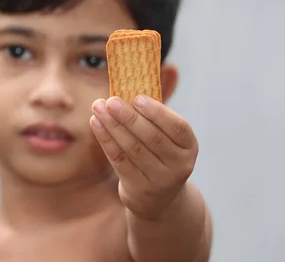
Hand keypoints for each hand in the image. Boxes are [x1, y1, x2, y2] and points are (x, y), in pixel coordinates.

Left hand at [89, 95, 198, 219]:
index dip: (158, 112)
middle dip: (128, 117)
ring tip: (98, 107)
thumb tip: (131, 86)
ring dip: (112, 125)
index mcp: (189, 147)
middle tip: (111, 100)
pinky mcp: (138, 187)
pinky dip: (105, 139)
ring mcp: (158, 179)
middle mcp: (178, 165)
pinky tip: (95, 123)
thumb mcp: (167, 138)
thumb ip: (154, 115)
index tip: (137, 98)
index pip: (178, 127)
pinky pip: (118, 159)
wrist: (158, 198)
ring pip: (132, 148)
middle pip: (151, 138)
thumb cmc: (159, 154)